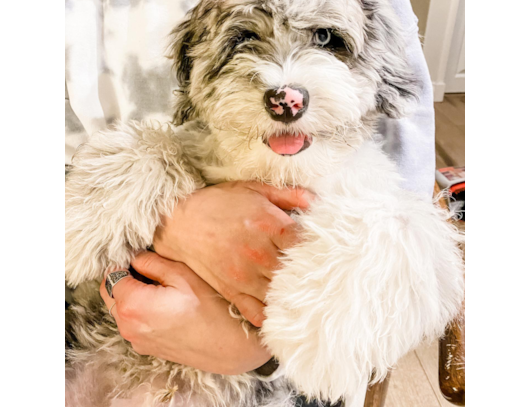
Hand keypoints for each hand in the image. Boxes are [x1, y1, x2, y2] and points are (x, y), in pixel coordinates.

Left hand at [100, 251, 271, 374]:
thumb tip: (135, 257)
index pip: (111, 275)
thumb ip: (151, 262)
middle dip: (122, 278)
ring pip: (119, 309)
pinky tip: (163, 306)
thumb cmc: (209, 307)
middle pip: (109, 294)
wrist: (228, 345)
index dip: (123, 262)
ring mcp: (135, 339)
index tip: (140, 257)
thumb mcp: (180, 274)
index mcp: (132, 304)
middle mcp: (127, 325)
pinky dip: (138, 311)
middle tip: (148, 270)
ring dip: (129, 296)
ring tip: (159, 288)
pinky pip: (131, 323)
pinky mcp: (145, 347)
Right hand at [152, 181, 314, 326]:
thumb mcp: (254, 189)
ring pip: (281, 294)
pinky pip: (258, 312)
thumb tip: (316, 201)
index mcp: (268, 225)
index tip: (326, 249)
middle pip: (298, 272)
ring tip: (307, 294)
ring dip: (295, 295)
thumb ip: (288, 195)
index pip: (306, 243)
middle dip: (311, 273)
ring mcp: (246, 276)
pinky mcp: (233, 292)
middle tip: (323, 274)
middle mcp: (259, 254)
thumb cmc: (218, 203)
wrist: (178, 222)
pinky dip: (272, 315)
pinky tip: (282, 310)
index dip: (319, 247)